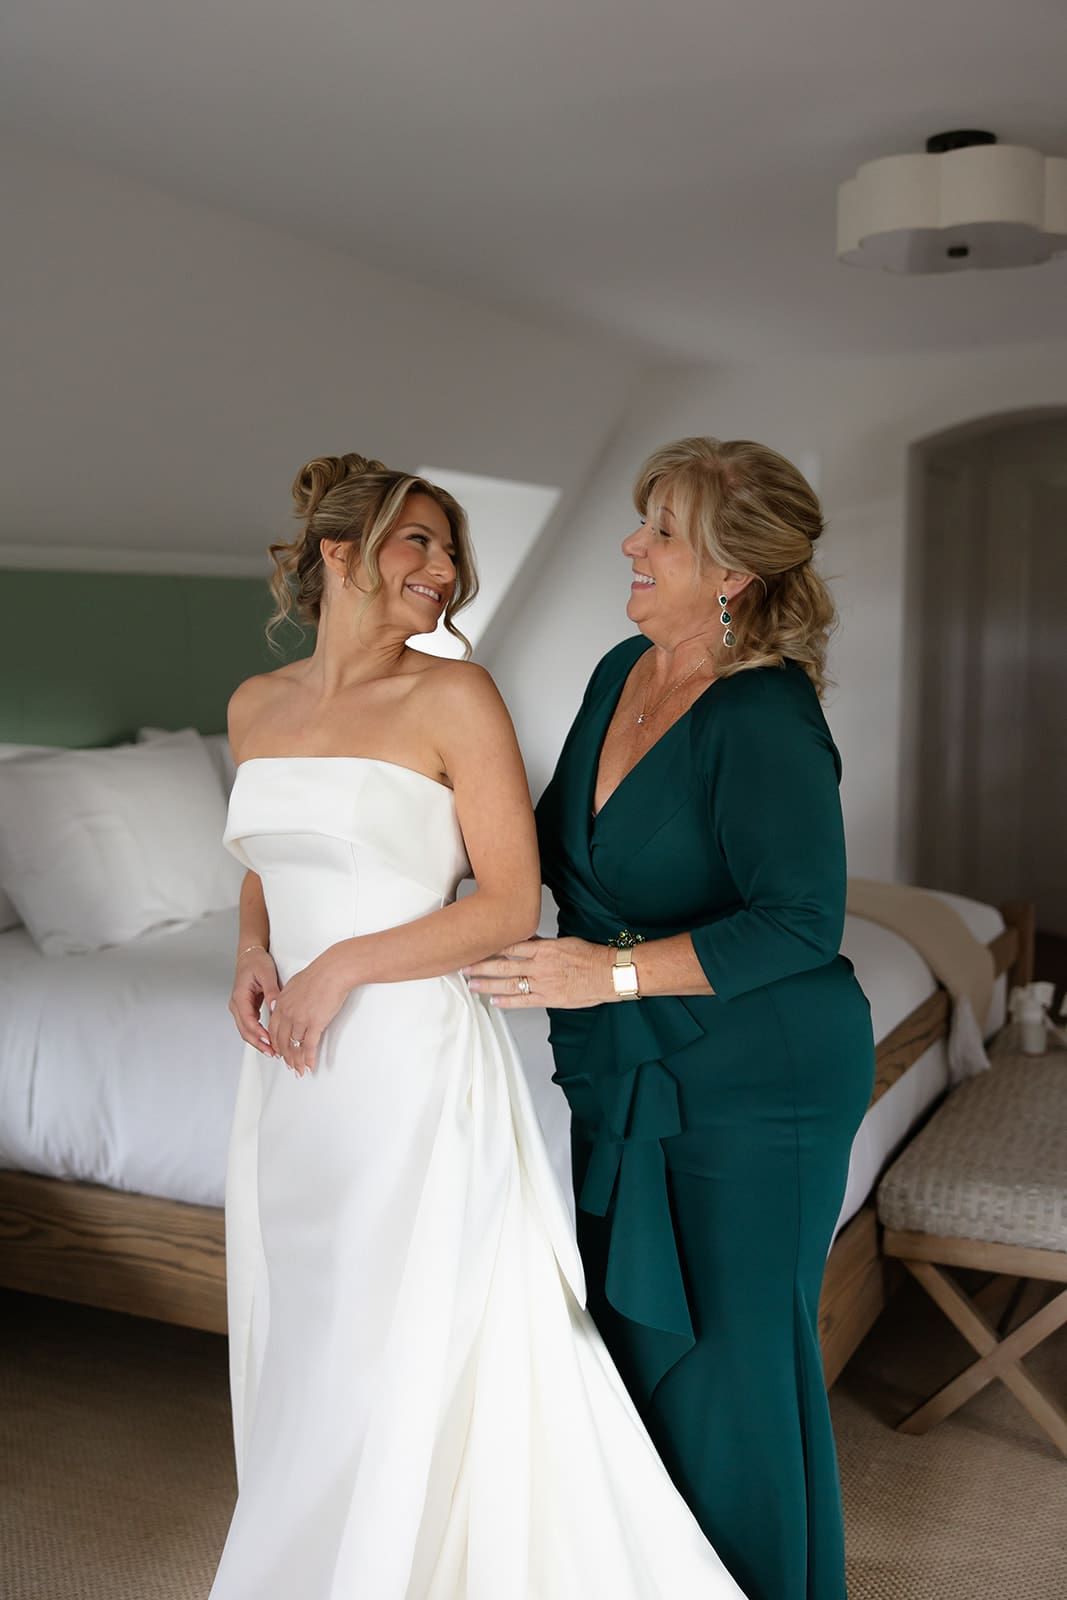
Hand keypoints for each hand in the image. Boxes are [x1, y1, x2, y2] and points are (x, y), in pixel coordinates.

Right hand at [229, 947, 280, 1054]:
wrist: (250, 955)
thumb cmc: (257, 962)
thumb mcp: (267, 974)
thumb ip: (271, 992)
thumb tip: (275, 1007)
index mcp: (240, 997)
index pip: (247, 1020)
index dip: (258, 1033)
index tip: (269, 1041)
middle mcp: (236, 1004)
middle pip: (245, 1030)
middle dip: (259, 1043)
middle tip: (273, 1053)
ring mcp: (239, 1008)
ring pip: (246, 1030)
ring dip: (258, 1041)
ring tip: (273, 1051)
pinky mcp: (245, 1008)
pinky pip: (250, 1025)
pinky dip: (258, 1034)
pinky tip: (269, 1039)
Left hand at [267, 946, 353, 1074]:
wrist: (333, 971)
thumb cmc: (320, 973)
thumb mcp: (296, 983)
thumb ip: (289, 997)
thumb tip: (288, 1003)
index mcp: (282, 1003)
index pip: (273, 1029)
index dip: (276, 1043)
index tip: (279, 1050)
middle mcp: (288, 1013)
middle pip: (282, 1040)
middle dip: (285, 1056)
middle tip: (288, 1064)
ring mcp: (300, 1019)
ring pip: (294, 1046)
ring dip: (296, 1061)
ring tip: (298, 1069)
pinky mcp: (315, 1023)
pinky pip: (309, 1046)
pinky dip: (308, 1058)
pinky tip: (309, 1065)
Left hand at [465, 937, 612, 1009]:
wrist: (609, 973)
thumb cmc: (591, 956)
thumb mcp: (564, 942)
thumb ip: (542, 944)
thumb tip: (524, 940)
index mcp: (544, 948)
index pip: (510, 946)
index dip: (490, 947)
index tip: (475, 947)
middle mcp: (540, 965)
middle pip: (503, 964)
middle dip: (481, 966)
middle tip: (463, 966)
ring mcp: (543, 983)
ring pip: (509, 983)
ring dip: (487, 984)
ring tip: (471, 984)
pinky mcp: (549, 998)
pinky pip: (523, 1001)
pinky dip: (506, 1001)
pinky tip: (494, 1001)